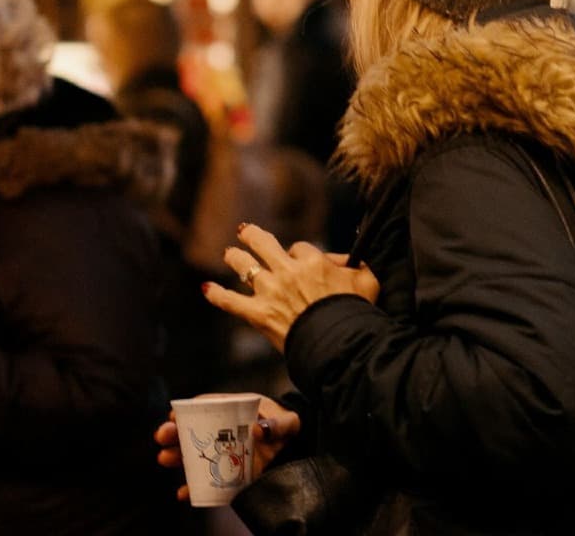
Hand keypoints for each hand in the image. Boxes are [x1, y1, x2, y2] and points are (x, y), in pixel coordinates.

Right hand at [155, 395, 300, 501]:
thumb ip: (278, 425)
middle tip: (162, 437)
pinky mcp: (227, 473)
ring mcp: (223, 452)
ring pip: (195, 454)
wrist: (297, 450)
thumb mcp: (288, 423)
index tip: (174, 415)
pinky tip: (183, 492)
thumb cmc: (288, 428)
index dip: (189, 410)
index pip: (208, 406)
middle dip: (174, 433)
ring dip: (177, 457)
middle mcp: (224, 431)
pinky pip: (206, 480)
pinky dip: (193, 487)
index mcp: (235, 410)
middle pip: (194, 430)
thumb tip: (257, 430)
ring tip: (164, 458)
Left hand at [203, 223, 379, 351]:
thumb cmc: (355, 313)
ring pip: (244, 266)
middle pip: (263, 243)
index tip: (300, 261)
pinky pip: (230, 302)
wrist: (339, 343)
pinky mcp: (258, 314)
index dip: (299, 253)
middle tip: (244, 231)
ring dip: (234, 258)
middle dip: (252, 236)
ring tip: (229, 253)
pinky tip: (206, 288)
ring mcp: (270, 291)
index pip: (299, 247)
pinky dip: (217, 295)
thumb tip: (349, 261)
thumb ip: (359, 265)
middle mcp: (287, 271)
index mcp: (313, 261)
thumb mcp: (368, 282)